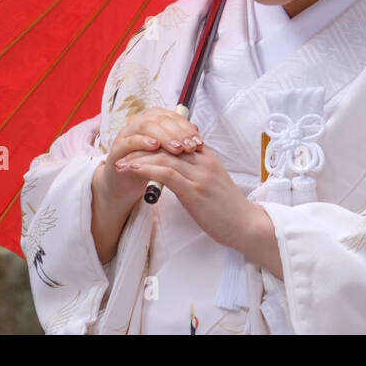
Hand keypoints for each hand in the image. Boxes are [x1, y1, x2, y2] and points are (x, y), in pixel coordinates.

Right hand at [97, 107, 202, 208]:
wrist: (126, 183)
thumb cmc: (150, 165)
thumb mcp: (167, 153)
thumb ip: (179, 141)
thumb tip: (197, 131)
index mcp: (154, 120)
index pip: (173, 117)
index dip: (187, 128)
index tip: (199, 142)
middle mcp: (140, 122)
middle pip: (160, 119)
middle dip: (178, 133)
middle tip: (190, 146)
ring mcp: (127, 134)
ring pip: (146, 126)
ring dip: (163, 136)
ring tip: (176, 148)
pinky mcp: (117, 148)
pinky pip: (130, 140)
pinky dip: (142, 141)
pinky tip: (155, 147)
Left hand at [113, 146, 262, 256]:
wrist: (246, 225)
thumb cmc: (228, 209)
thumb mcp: (213, 184)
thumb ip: (196, 173)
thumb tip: (175, 172)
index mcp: (208, 158)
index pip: (177, 140)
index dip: (155, 141)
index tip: (136, 145)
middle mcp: (203, 162)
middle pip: (167, 146)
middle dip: (141, 148)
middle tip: (121, 152)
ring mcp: (199, 175)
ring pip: (164, 157)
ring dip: (138, 158)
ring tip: (119, 163)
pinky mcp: (195, 191)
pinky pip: (166, 173)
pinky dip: (146, 169)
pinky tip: (132, 170)